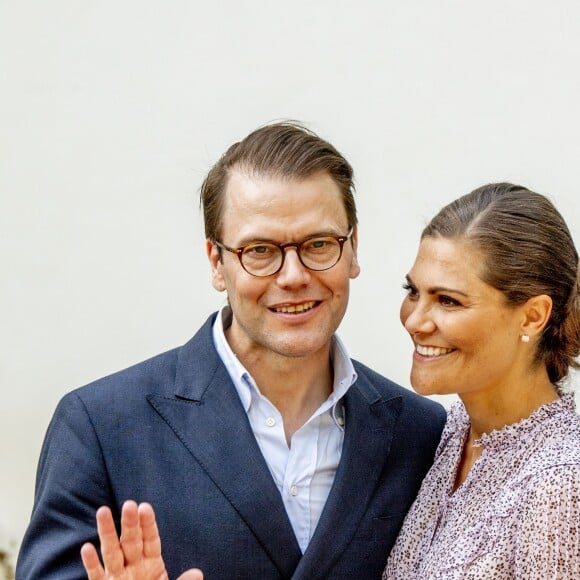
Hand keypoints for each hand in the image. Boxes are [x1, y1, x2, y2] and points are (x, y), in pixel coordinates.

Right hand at [81, 500, 203, 579]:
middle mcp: (133, 567)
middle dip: (129, 524)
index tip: (145, 507)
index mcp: (152, 565)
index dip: (147, 524)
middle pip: (131, 541)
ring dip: (107, 533)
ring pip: (111, 553)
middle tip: (129, 504)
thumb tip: (197, 573)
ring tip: (103, 511)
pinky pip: (96, 576)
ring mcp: (117, 577)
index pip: (150, 540)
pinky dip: (92, 563)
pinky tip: (86, 548)